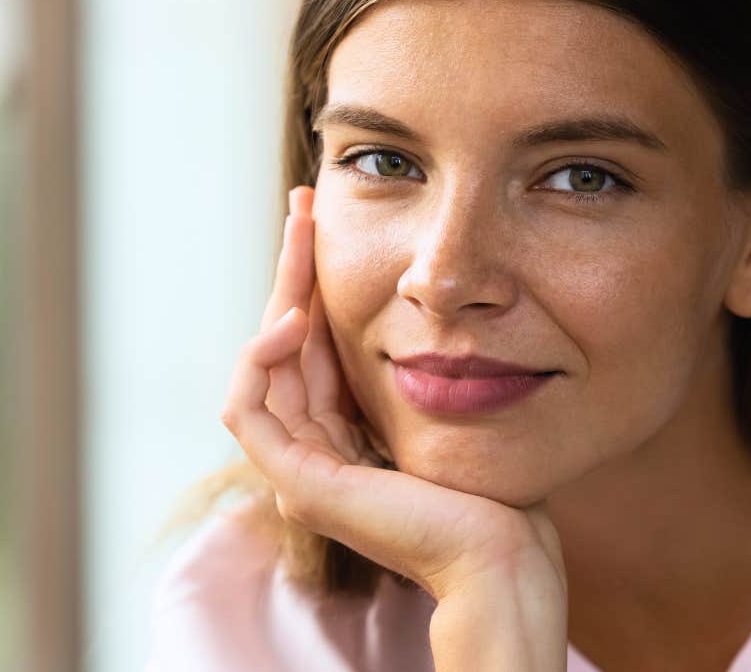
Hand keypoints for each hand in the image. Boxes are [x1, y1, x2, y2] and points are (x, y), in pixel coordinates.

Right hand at [220, 186, 567, 620]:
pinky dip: (259, 360)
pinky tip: (293, 318)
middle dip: (292, 270)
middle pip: (283, 344)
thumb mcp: (443, 395)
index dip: (313, 281)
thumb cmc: (493, 478)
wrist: (503, 546)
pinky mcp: (300, 485)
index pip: (312, 343)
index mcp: (345, 430)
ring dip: (277, 295)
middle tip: (304, 205)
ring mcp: (301, 471)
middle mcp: (315, 449)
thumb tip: (418, 289)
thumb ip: (414, 358)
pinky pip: (247, 411)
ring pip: (262, 365)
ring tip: (302, 238)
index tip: (323, 219)